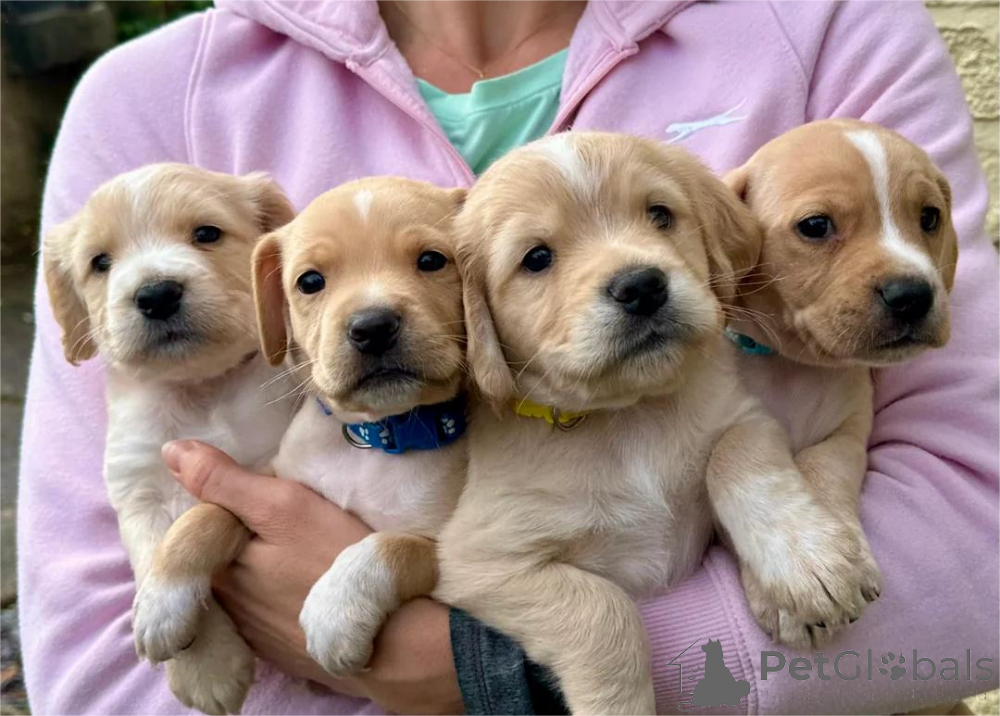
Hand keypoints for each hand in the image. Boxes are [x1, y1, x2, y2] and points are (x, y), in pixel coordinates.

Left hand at [162, 440, 463, 713]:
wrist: (389, 636)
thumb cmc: (337, 561)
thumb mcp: (283, 506)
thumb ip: (224, 480)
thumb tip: (171, 451)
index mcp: (216, 570)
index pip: (205, 523)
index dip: (235, 499)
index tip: (271, 493)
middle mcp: (224, 608)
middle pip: (225, 554)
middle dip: (247, 534)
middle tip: (295, 520)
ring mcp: (253, 633)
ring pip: (246, 584)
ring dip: (264, 565)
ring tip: (306, 551)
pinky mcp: (281, 649)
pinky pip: (268, 612)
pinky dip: (282, 594)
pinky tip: (310, 584)